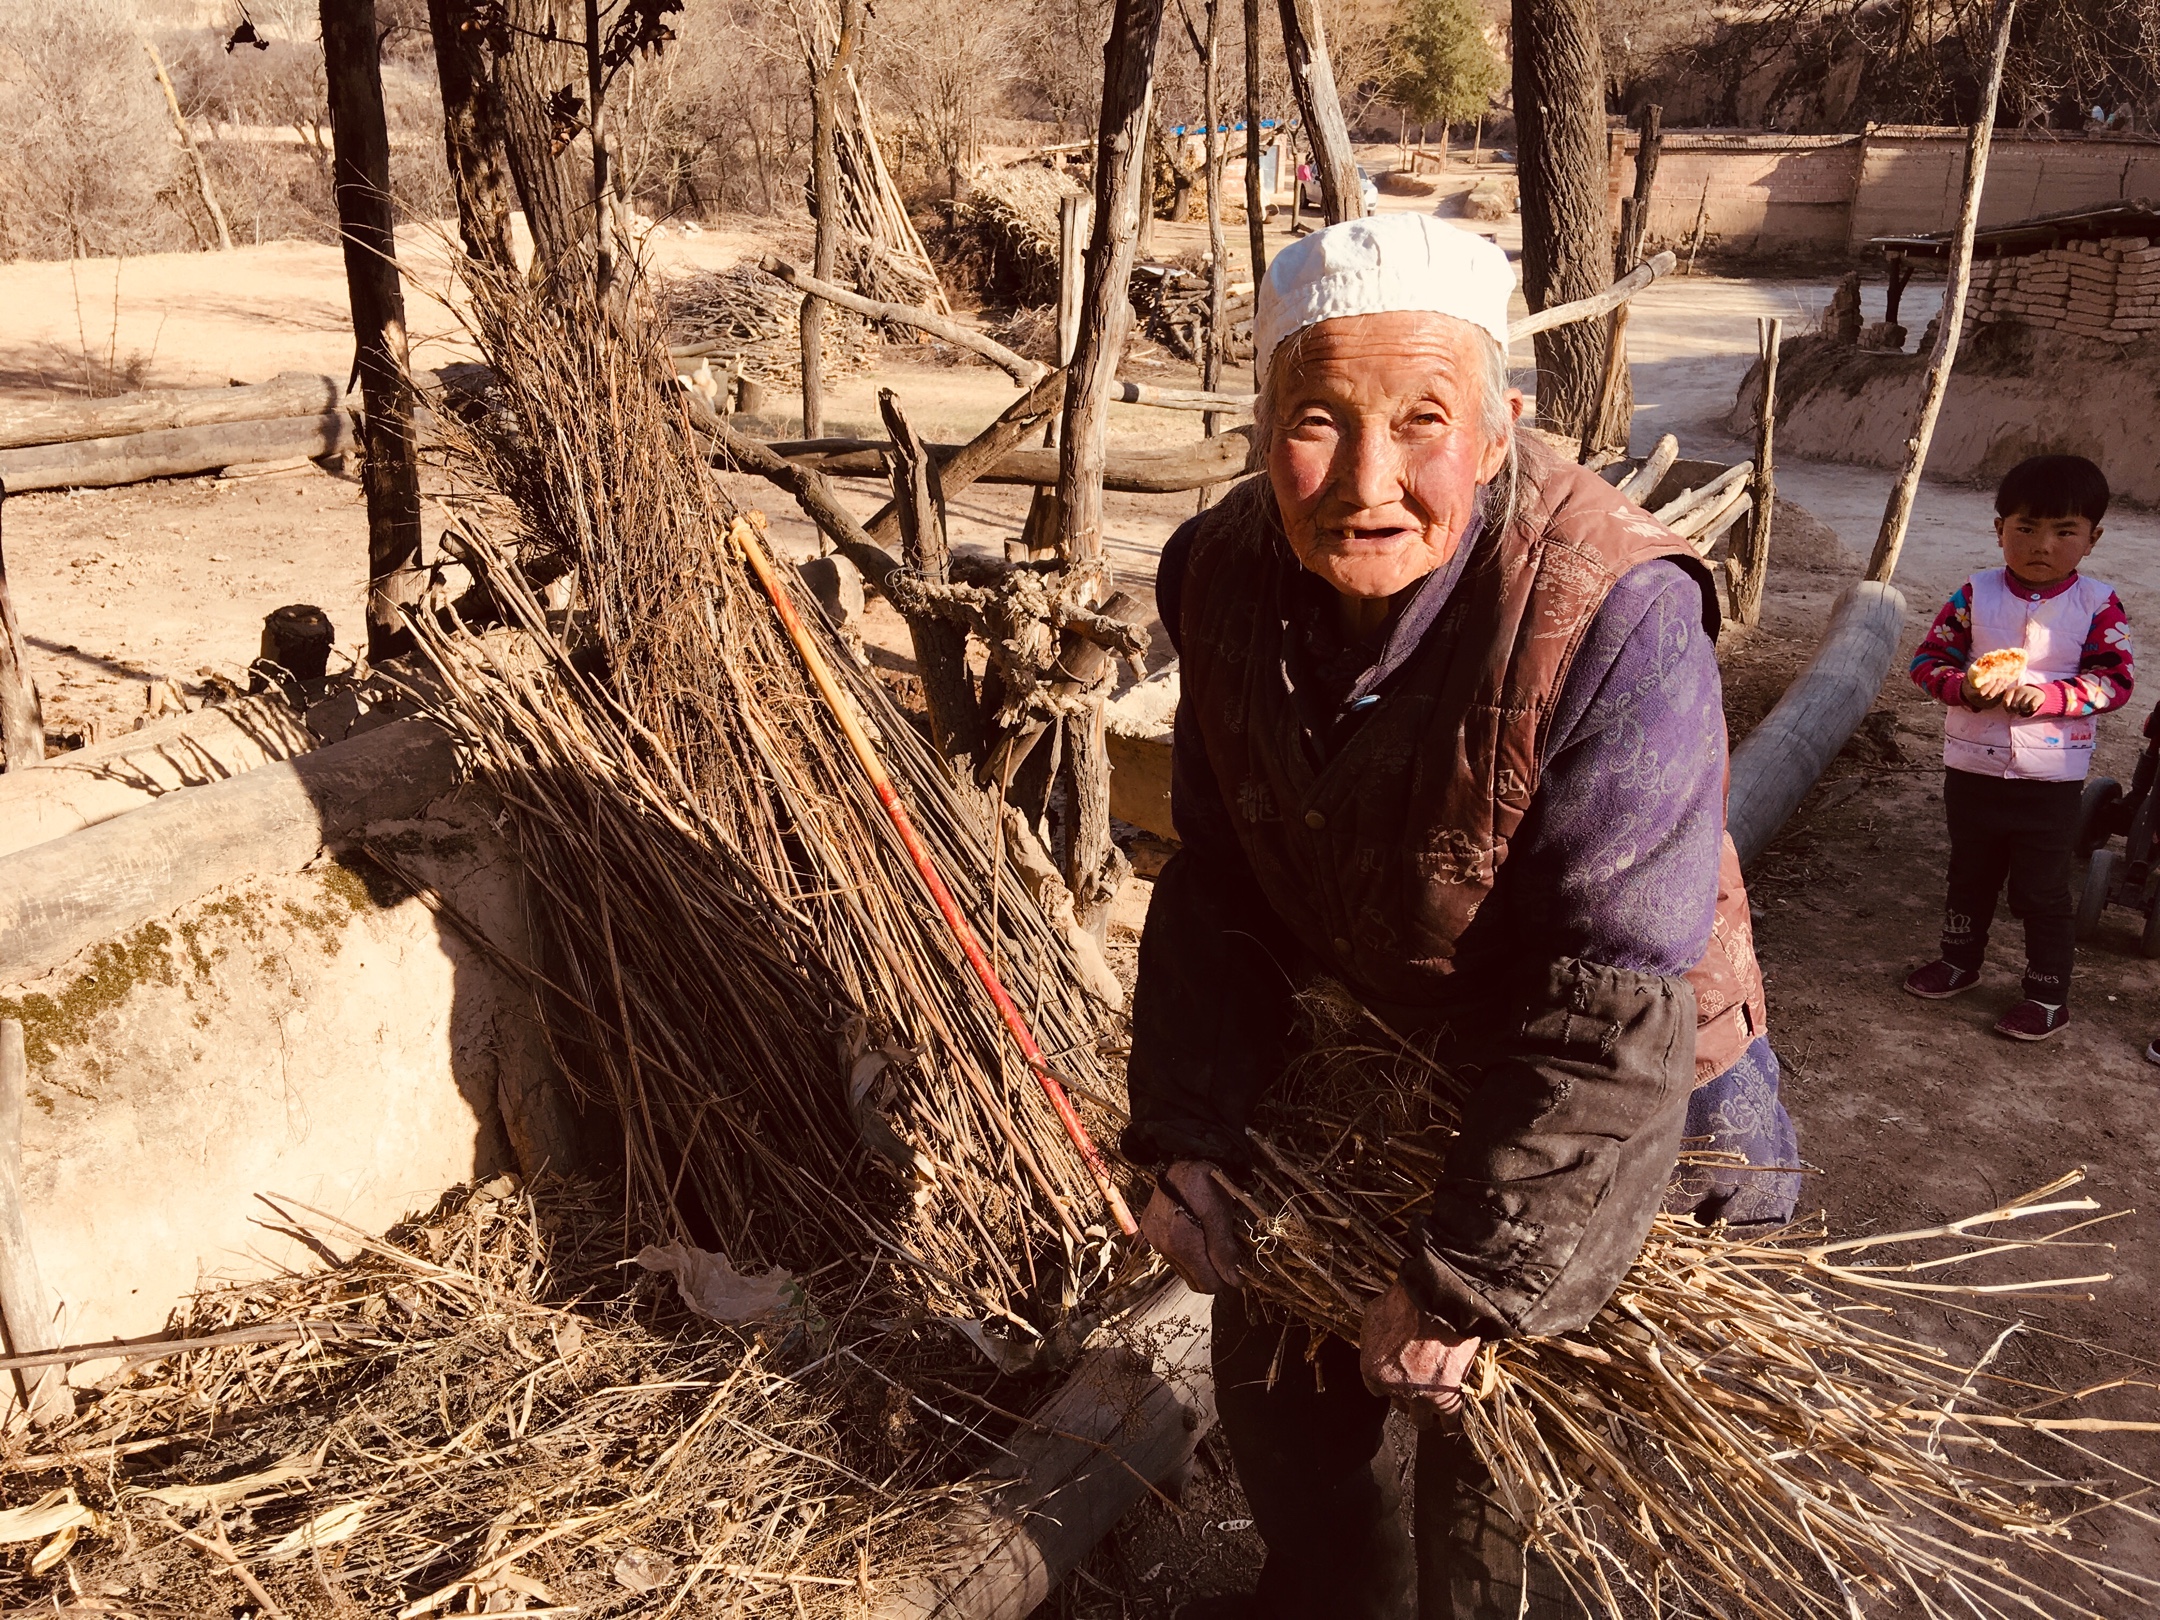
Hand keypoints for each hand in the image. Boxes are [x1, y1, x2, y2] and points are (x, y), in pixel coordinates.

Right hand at [1139, 1160, 1245, 1293]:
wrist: (1180, 1157)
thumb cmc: (1205, 1183)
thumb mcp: (1220, 1214)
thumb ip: (1224, 1250)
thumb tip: (1235, 1281)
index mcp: (1181, 1244)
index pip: (1207, 1285)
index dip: (1226, 1280)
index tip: (1238, 1270)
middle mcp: (1163, 1247)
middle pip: (1194, 1281)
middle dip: (1213, 1274)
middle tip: (1228, 1256)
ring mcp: (1154, 1240)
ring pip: (1182, 1270)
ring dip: (1199, 1263)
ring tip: (1211, 1240)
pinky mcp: (1149, 1232)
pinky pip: (1171, 1255)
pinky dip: (1185, 1252)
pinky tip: (1195, 1234)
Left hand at [1359, 1277, 1480, 1427]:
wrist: (1439, 1303)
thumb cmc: (1405, 1303)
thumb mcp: (1375, 1316)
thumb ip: (1373, 1337)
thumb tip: (1376, 1341)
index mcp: (1373, 1371)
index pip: (1377, 1390)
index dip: (1390, 1384)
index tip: (1399, 1378)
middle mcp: (1395, 1390)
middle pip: (1400, 1406)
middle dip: (1409, 1397)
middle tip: (1420, 1386)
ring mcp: (1422, 1398)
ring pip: (1423, 1422)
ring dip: (1428, 1413)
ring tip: (1437, 1405)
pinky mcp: (1449, 1400)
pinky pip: (1450, 1422)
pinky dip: (1453, 1422)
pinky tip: (1455, 1418)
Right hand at [1959, 671, 2003, 709]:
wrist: (1968, 695)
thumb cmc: (1969, 683)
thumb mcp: (1968, 678)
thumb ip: (1974, 673)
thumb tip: (1981, 662)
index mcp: (1971, 694)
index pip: (1981, 692)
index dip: (1988, 686)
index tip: (1993, 678)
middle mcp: (1978, 701)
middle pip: (1990, 695)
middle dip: (1997, 686)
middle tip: (2002, 678)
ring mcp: (1985, 704)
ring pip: (1996, 698)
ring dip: (2001, 689)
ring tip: (2005, 681)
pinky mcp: (1991, 705)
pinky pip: (1999, 700)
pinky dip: (2003, 693)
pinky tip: (2004, 686)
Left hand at [2000, 683, 2045, 715]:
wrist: (2036, 693)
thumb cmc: (2021, 699)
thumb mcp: (2012, 699)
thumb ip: (2006, 703)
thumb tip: (2008, 710)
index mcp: (2012, 690)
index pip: (2005, 702)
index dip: (2008, 709)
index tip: (2011, 710)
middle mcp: (2020, 689)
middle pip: (2014, 706)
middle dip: (2016, 710)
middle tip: (2020, 708)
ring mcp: (2030, 691)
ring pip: (2023, 707)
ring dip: (2025, 710)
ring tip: (2026, 706)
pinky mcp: (2038, 695)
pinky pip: (2032, 707)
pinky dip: (2032, 709)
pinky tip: (2032, 706)